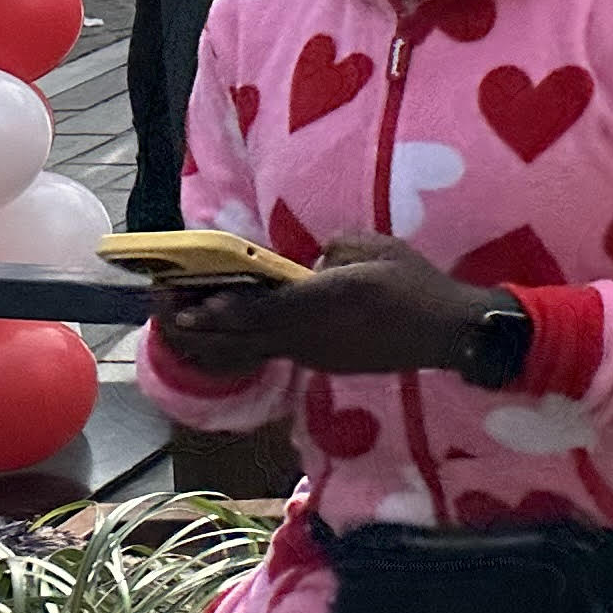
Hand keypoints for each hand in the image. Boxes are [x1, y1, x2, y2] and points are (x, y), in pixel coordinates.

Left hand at [157, 234, 507, 376]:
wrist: (446, 333)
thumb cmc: (416, 284)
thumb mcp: (378, 248)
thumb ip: (335, 249)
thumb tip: (309, 263)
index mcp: (327, 300)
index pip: (264, 309)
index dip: (223, 310)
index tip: (189, 305)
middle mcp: (311, 334)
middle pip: (245, 337)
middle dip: (202, 328)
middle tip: (167, 314)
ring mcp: (313, 355)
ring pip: (252, 350)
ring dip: (213, 341)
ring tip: (182, 328)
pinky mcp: (320, 364)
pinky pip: (270, 353)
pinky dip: (240, 347)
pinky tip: (223, 338)